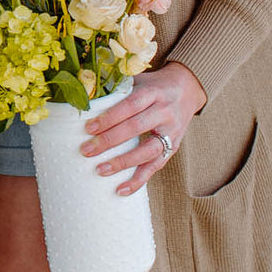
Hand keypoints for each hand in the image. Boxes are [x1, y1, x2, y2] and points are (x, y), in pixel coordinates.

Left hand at [80, 62, 206, 195]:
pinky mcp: (173, 148)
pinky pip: (156, 167)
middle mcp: (164, 112)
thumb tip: (84, 97)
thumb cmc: (153, 86)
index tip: (88, 128)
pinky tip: (121, 190)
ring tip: (100, 170)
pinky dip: (138, 180)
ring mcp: (171, 131)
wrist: (187, 89)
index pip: (130, 105)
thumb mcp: (139, 81)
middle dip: (109, 140)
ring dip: (123, 162)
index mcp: (153, 92)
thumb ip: (117, 89)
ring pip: (148, 150)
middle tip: (86, 150)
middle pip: (136, 128)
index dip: (110, 117)